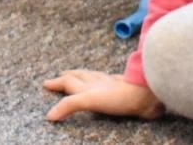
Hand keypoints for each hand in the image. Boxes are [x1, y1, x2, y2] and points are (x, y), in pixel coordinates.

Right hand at [43, 69, 163, 121]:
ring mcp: (112, 85)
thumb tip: (50, 116)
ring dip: (85, 76)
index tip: (46, 83)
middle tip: (61, 75)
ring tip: (80, 75)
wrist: (146, 93)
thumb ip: (69, 105)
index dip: (57, 83)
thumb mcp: (89, 99)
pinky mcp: (124, 91)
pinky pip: (110, 84)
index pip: (69, 82)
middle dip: (69, 76)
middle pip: (81, 77)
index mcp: (89, 86)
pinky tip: (107, 83)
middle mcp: (99, 83)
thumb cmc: (119, 96)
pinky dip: (104, 82)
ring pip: (95, 78)